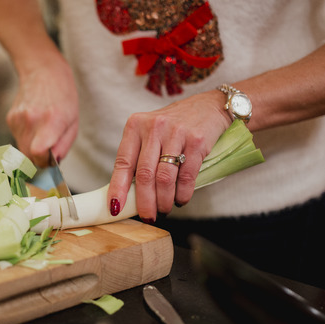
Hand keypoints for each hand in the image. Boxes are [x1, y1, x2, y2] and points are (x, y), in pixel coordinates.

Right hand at [6, 51, 78, 166]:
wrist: (43, 72)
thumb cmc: (64, 98)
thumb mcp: (73, 123)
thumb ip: (63, 147)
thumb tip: (51, 164)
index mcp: (51, 121)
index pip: (38, 153)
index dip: (44, 162)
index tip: (50, 159)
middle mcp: (32, 120)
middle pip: (28, 156)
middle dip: (38, 159)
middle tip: (48, 149)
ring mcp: (18, 119)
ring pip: (22, 149)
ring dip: (32, 147)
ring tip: (42, 129)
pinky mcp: (10, 119)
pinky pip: (18, 138)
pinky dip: (26, 137)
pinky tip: (34, 122)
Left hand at [107, 90, 229, 220]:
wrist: (209, 106)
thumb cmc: (174, 125)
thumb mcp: (150, 132)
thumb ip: (139, 156)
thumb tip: (128, 193)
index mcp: (136, 125)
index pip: (123, 162)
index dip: (118, 188)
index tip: (115, 207)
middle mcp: (154, 127)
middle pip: (144, 174)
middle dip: (145, 202)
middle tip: (147, 216)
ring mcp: (176, 133)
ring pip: (165, 178)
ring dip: (164, 201)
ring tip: (164, 209)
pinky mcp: (197, 141)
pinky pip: (186, 176)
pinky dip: (182, 194)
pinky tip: (180, 199)